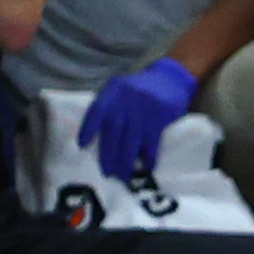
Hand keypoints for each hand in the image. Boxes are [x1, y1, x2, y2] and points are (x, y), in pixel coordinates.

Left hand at [82, 55, 200, 178]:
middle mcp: (127, 98)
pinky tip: (147, 167)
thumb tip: (96, 137)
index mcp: (114, 90)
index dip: (88, 128)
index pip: (97, 110)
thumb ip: (111, 106)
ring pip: (131, 139)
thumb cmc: (142, 89)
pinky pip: (152, 141)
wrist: (172, 78)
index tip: (81, 145)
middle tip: (107, 172)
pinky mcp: (160, 116)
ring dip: (126, 160)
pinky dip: (149, 156)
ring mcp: (144, 107)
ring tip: (123, 176)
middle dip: (108, 153)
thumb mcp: (123, 90)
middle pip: (113, 129)